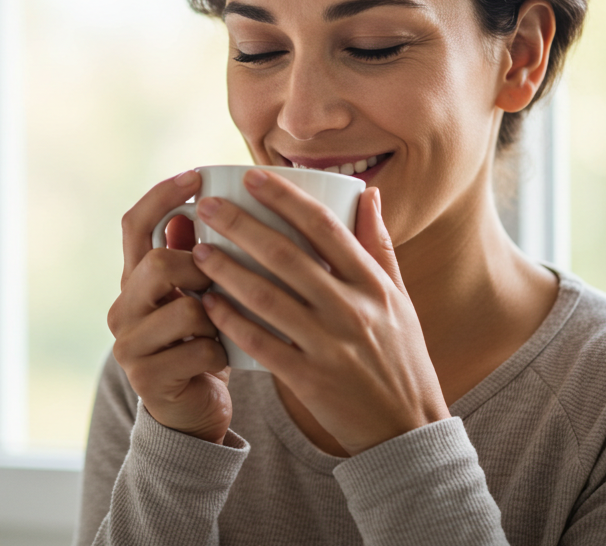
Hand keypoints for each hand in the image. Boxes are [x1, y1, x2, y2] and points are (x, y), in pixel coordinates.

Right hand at [109, 170, 232, 443]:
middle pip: (158, 262)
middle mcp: (122, 308)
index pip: (134, 224)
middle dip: (202, 265)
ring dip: (218, 316)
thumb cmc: (201, 343)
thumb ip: (195, 253)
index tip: (196, 175)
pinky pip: (197, 350)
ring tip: (227, 327)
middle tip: (225, 277)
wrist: (192, 412)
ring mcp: (130, 345)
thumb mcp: (198, 294)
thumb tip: (208, 197)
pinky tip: (224, 360)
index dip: (162, 195)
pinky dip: (221, 352)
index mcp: (133, 280)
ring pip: (184, 308)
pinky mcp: (148, 378)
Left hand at [194, 169, 448, 454]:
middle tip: (209, 204)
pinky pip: (261, 344)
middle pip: (288, 256)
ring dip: (227, 270)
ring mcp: (330, 346)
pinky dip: (232, 322)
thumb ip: (379, 246)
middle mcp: (353, 310)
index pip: (325, 227)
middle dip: (243, 225)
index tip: (252, 175)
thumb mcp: (400, 300)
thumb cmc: (400, 357)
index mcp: (374, 285)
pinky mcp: (309, 379)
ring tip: (197, 250)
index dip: (286, 197)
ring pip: (268, 298)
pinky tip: (208, 303)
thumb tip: (369, 193)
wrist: (408, 429)